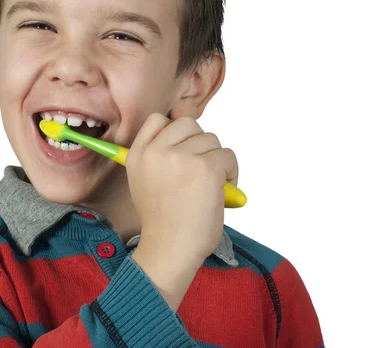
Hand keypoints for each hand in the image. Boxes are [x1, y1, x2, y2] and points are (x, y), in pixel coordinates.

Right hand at [126, 113, 238, 262]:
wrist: (170, 249)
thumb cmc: (163, 222)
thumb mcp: (143, 182)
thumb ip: (158, 157)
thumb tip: (189, 139)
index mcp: (137, 154)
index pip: (158, 120)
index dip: (175, 131)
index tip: (183, 149)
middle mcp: (156, 151)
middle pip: (189, 124)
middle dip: (200, 143)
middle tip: (201, 168)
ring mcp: (181, 157)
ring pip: (211, 139)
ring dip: (217, 159)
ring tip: (213, 184)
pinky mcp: (206, 167)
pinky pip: (228, 155)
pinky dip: (232, 172)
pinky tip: (223, 190)